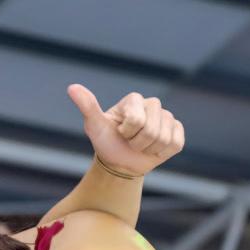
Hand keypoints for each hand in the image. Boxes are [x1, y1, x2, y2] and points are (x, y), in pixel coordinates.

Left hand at [68, 84, 183, 176]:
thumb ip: (87, 106)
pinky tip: (153, 148)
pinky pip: (175, 143)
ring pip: (164, 138)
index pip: (137, 120)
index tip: (119, 132)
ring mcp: (167, 117)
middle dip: (137, 142)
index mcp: (134, 99)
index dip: (127, 132)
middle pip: (151, 130)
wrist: (119, 161)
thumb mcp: (95, 125)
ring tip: (139, 145)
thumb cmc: (106, 141)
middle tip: (129, 141)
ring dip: (148, 149)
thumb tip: (72, 87)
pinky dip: (162, 152)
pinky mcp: (178, 131)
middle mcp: (153, 104)